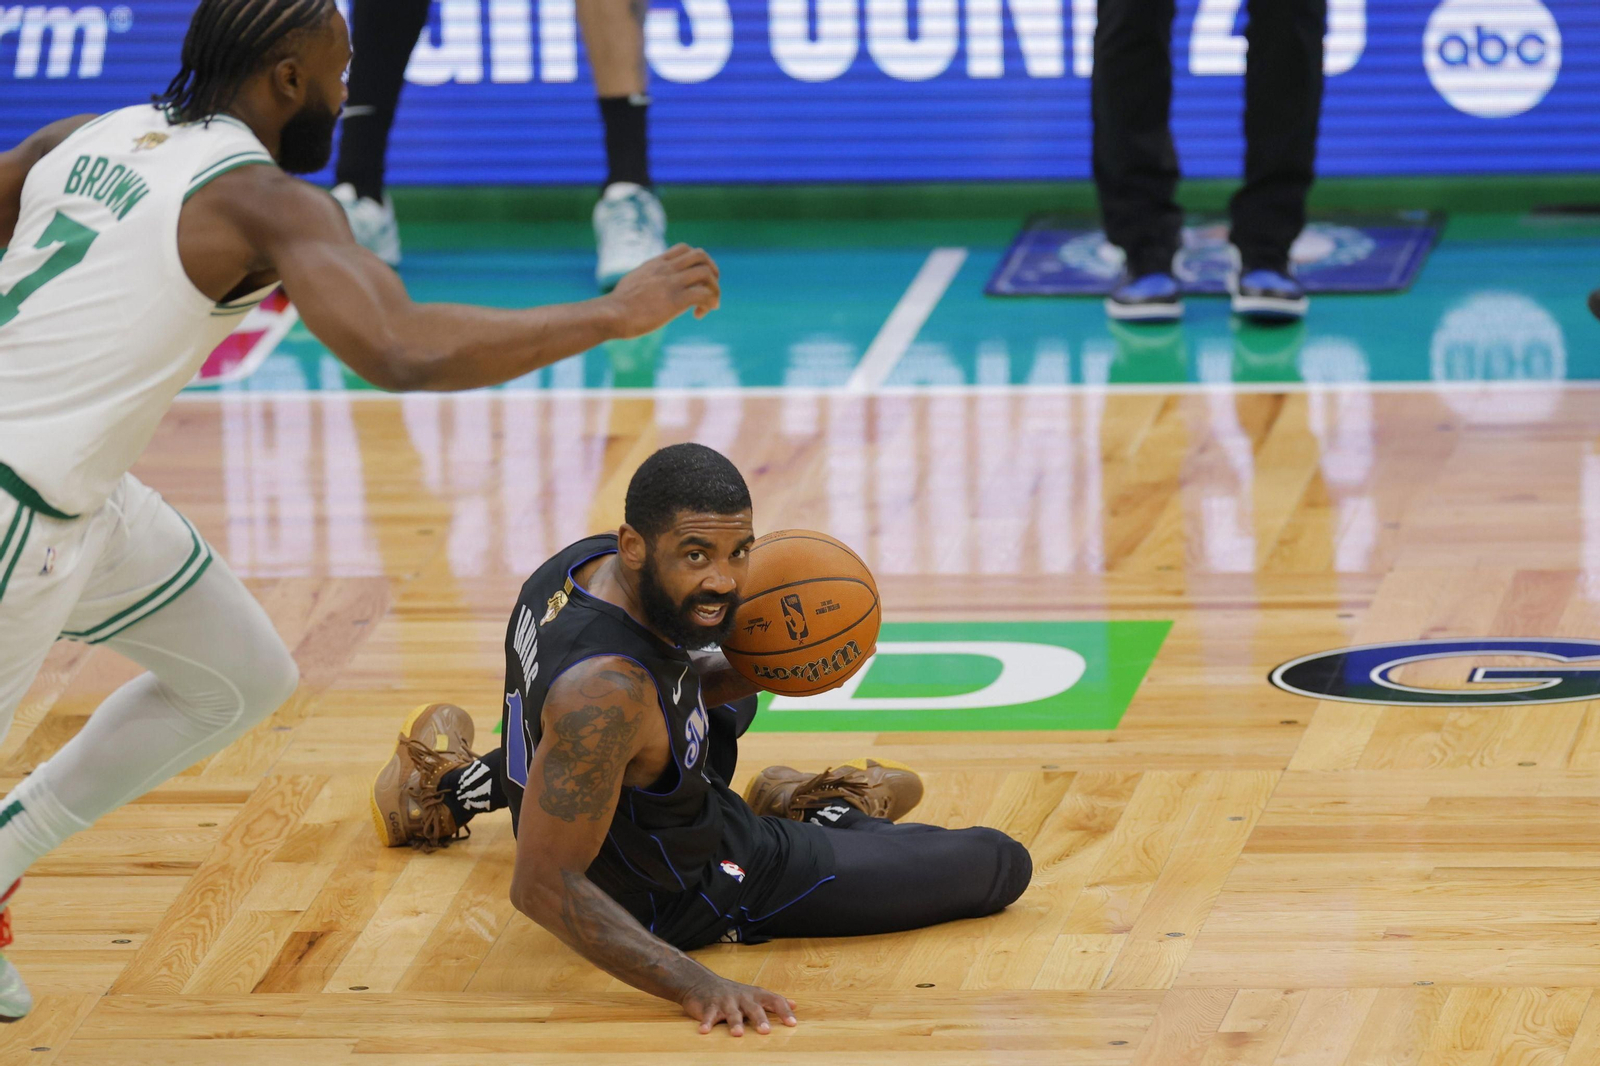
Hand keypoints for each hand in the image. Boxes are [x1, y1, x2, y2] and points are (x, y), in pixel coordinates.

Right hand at [607, 244, 720, 336]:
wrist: (612, 314)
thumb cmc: (618, 305)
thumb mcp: (632, 282)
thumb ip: (645, 279)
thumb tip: (645, 286)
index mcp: (656, 264)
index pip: (684, 249)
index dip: (696, 262)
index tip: (695, 280)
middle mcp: (666, 269)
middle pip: (701, 255)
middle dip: (713, 272)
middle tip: (710, 290)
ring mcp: (671, 283)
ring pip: (706, 273)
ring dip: (714, 289)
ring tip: (709, 305)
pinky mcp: (676, 301)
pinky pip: (704, 294)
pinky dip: (709, 303)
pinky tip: (699, 315)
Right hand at [680, 977, 797, 1035]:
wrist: (703, 982)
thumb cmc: (733, 993)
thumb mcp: (755, 994)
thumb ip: (773, 1001)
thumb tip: (794, 1005)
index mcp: (755, 995)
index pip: (774, 1001)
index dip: (783, 1012)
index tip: (792, 1024)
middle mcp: (743, 998)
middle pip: (753, 1008)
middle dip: (760, 1019)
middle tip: (766, 1031)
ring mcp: (726, 1002)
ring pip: (732, 1013)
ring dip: (735, 1022)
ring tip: (738, 1034)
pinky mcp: (709, 1007)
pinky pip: (709, 1015)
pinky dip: (707, 1023)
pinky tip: (705, 1031)